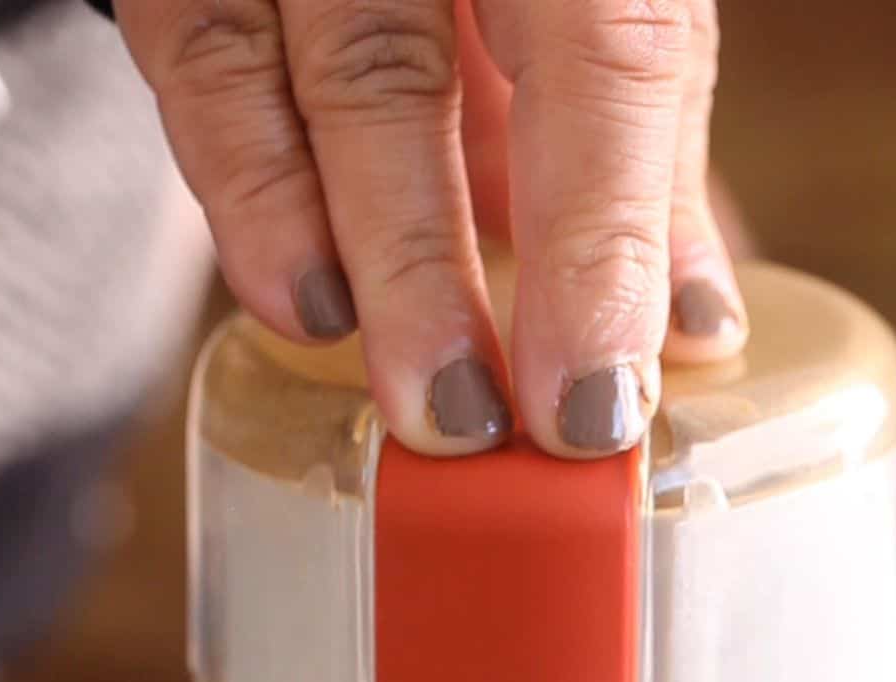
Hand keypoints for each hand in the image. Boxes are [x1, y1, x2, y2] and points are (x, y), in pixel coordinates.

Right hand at [115, 0, 748, 455]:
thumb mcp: (598, 10)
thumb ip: (644, 151)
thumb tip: (693, 329)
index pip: (602, 56)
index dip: (596, 242)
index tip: (594, 402)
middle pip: (407, 78)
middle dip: (437, 277)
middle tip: (472, 426)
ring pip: (307, 86)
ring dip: (359, 264)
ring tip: (405, 399)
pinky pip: (202, 68)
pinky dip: (251, 198)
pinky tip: (300, 309)